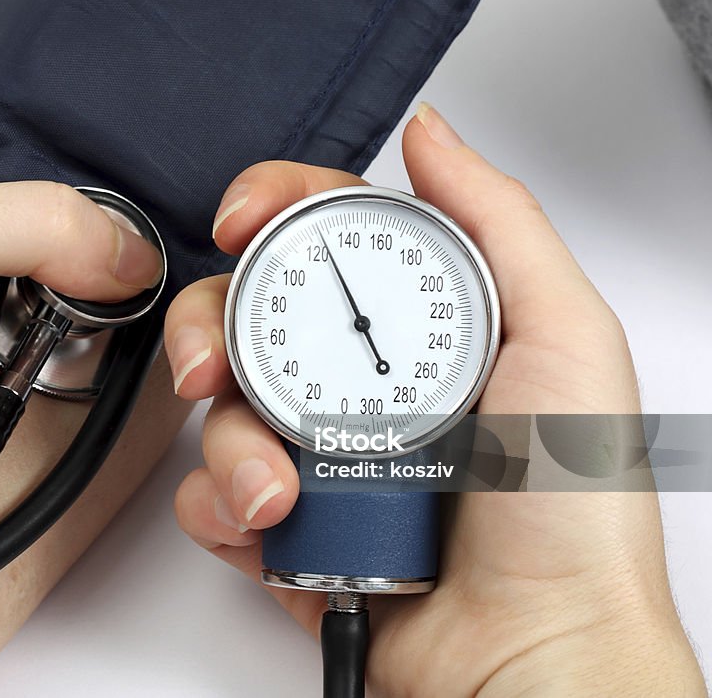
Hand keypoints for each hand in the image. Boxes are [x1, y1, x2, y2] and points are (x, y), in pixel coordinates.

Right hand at [164, 105, 704, 694]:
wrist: (533, 657)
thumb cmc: (570, 515)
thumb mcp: (564, 340)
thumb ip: (498, 224)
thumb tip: (431, 135)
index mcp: (420, 328)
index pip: (327, 237)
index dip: (272, 210)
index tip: (243, 217)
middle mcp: (362, 383)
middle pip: (249, 314)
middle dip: (211, 328)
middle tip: (212, 364)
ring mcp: (320, 454)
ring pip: (220, 409)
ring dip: (230, 444)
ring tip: (280, 489)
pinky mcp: (287, 525)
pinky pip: (214, 495)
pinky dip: (220, 506)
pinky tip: (265, 523)